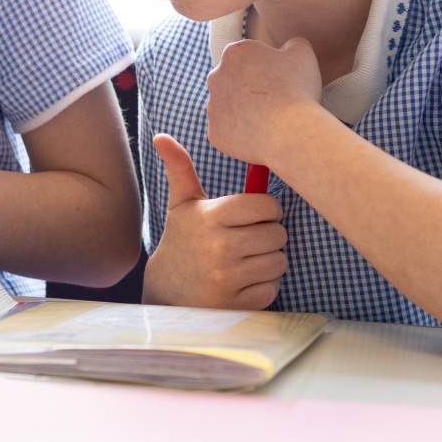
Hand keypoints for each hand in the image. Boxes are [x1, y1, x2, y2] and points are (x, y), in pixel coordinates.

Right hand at [142, 135, 286, 310]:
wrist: (167, 291)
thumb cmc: (183, 240)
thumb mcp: (181, 205)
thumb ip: (179, 169)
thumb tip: (161, 136)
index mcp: (210, 217)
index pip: (265, 205)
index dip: (266, 209)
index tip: (255, 214)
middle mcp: (220, 247)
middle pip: (278, 234)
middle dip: (269, 235)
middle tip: (251, 238)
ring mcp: (229, 278)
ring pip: (280, 261)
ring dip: (270, 260)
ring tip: (248, 258)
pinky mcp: (238, 305)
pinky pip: (273, 287)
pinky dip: (265, 284)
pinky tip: (244, 280)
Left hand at [204, 35, 324, 167]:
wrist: (290, 131)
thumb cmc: (297, 89)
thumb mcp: (303, 53)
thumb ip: (292, 44)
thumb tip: (288, 47)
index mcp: (234, 53)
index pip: (247, 57)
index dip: (266, 67)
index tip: (279, 79)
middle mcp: (216, 77)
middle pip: (233, 80)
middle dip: (249, 88)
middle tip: (275, 100)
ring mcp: (212, 107)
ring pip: (228, 107)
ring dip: (243, 111)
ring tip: (270, 120)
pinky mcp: (214, 132)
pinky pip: (228, 132)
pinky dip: (241, 135)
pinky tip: (261, 136)